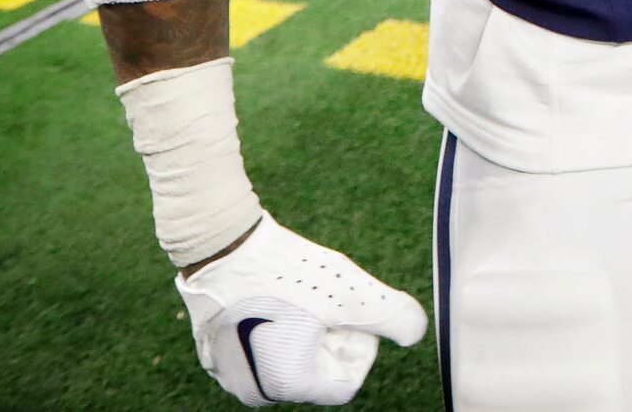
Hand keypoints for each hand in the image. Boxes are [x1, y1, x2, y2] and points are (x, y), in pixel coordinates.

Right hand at [175, 213, 424, 405]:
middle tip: (328, 300)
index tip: (350, 312)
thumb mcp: (353, 293)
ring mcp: (228, 371)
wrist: (225, 244)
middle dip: (332, 338)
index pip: (345, 382)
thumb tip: (417, 333)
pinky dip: (278, 323)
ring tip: (304, 295)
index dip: (359, 345)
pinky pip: (261, 344)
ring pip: (291, 355)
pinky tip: (279, 293)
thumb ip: (393, 317)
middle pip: (317, 371)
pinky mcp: (215, 349)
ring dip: (307, 328)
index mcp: (284, 385)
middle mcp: (252, 388)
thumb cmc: (287, 271)